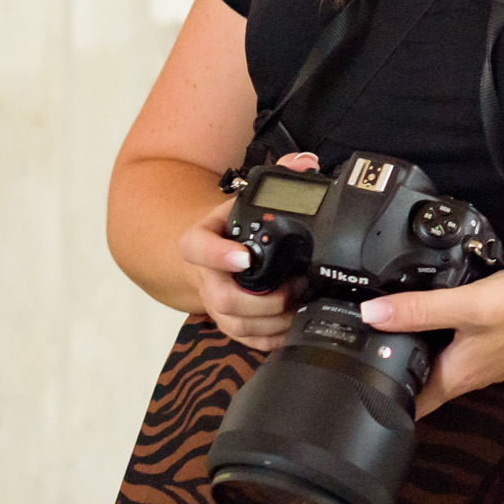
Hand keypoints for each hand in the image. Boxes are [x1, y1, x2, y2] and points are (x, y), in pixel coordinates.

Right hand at [177, 151, 319, 353]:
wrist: (208, 251)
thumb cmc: (231, 226)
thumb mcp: (245, 198)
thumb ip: (275, 177)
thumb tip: (305, 162)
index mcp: (200, 241)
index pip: (198, 248)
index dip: (218, 256)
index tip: (244, 258)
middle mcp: (204, 277)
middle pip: (223, 299)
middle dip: (263, 300)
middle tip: (294, 287)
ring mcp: (214, 305)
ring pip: (237, 325)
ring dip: (272, 321)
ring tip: (299, 304)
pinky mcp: (227, 324)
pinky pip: (246, 341)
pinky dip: (271, 338)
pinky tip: (292, 325)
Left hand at [359, 253, 503, 415]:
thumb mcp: (470, 304)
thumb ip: (420, 310)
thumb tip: (369, 314)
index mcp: (458, 376)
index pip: (410, 405)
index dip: (379, 402)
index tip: (347, 390)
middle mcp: (470, 374)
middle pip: (422, 383)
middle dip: (391, 372)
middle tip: (352, 353)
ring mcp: (485, 358)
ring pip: (439, 362)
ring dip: (415, 351)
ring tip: (381, 328)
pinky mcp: (496, 338)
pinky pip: (457, 344)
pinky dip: (438, 332)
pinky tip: (429, 308)